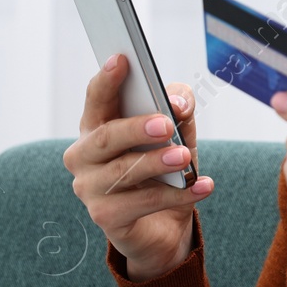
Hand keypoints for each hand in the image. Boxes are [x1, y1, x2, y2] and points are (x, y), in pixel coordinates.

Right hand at [63, 53, 213, 281]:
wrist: (161, 226)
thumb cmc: (162, 170)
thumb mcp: (176, 134)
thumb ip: (178, 109)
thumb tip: (179, 104)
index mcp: (95, 126)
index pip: (96, 98)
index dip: (107, 79)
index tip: (122, 59)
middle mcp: (83, 155)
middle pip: (106, 136)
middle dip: (136, 128)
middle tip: (166, 124)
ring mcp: (90, 188)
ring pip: (124, 171)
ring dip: (157, 162)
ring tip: (185, 158)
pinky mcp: (105, 217)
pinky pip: (143, 202)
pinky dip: (177, 195)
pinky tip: (202, 187)